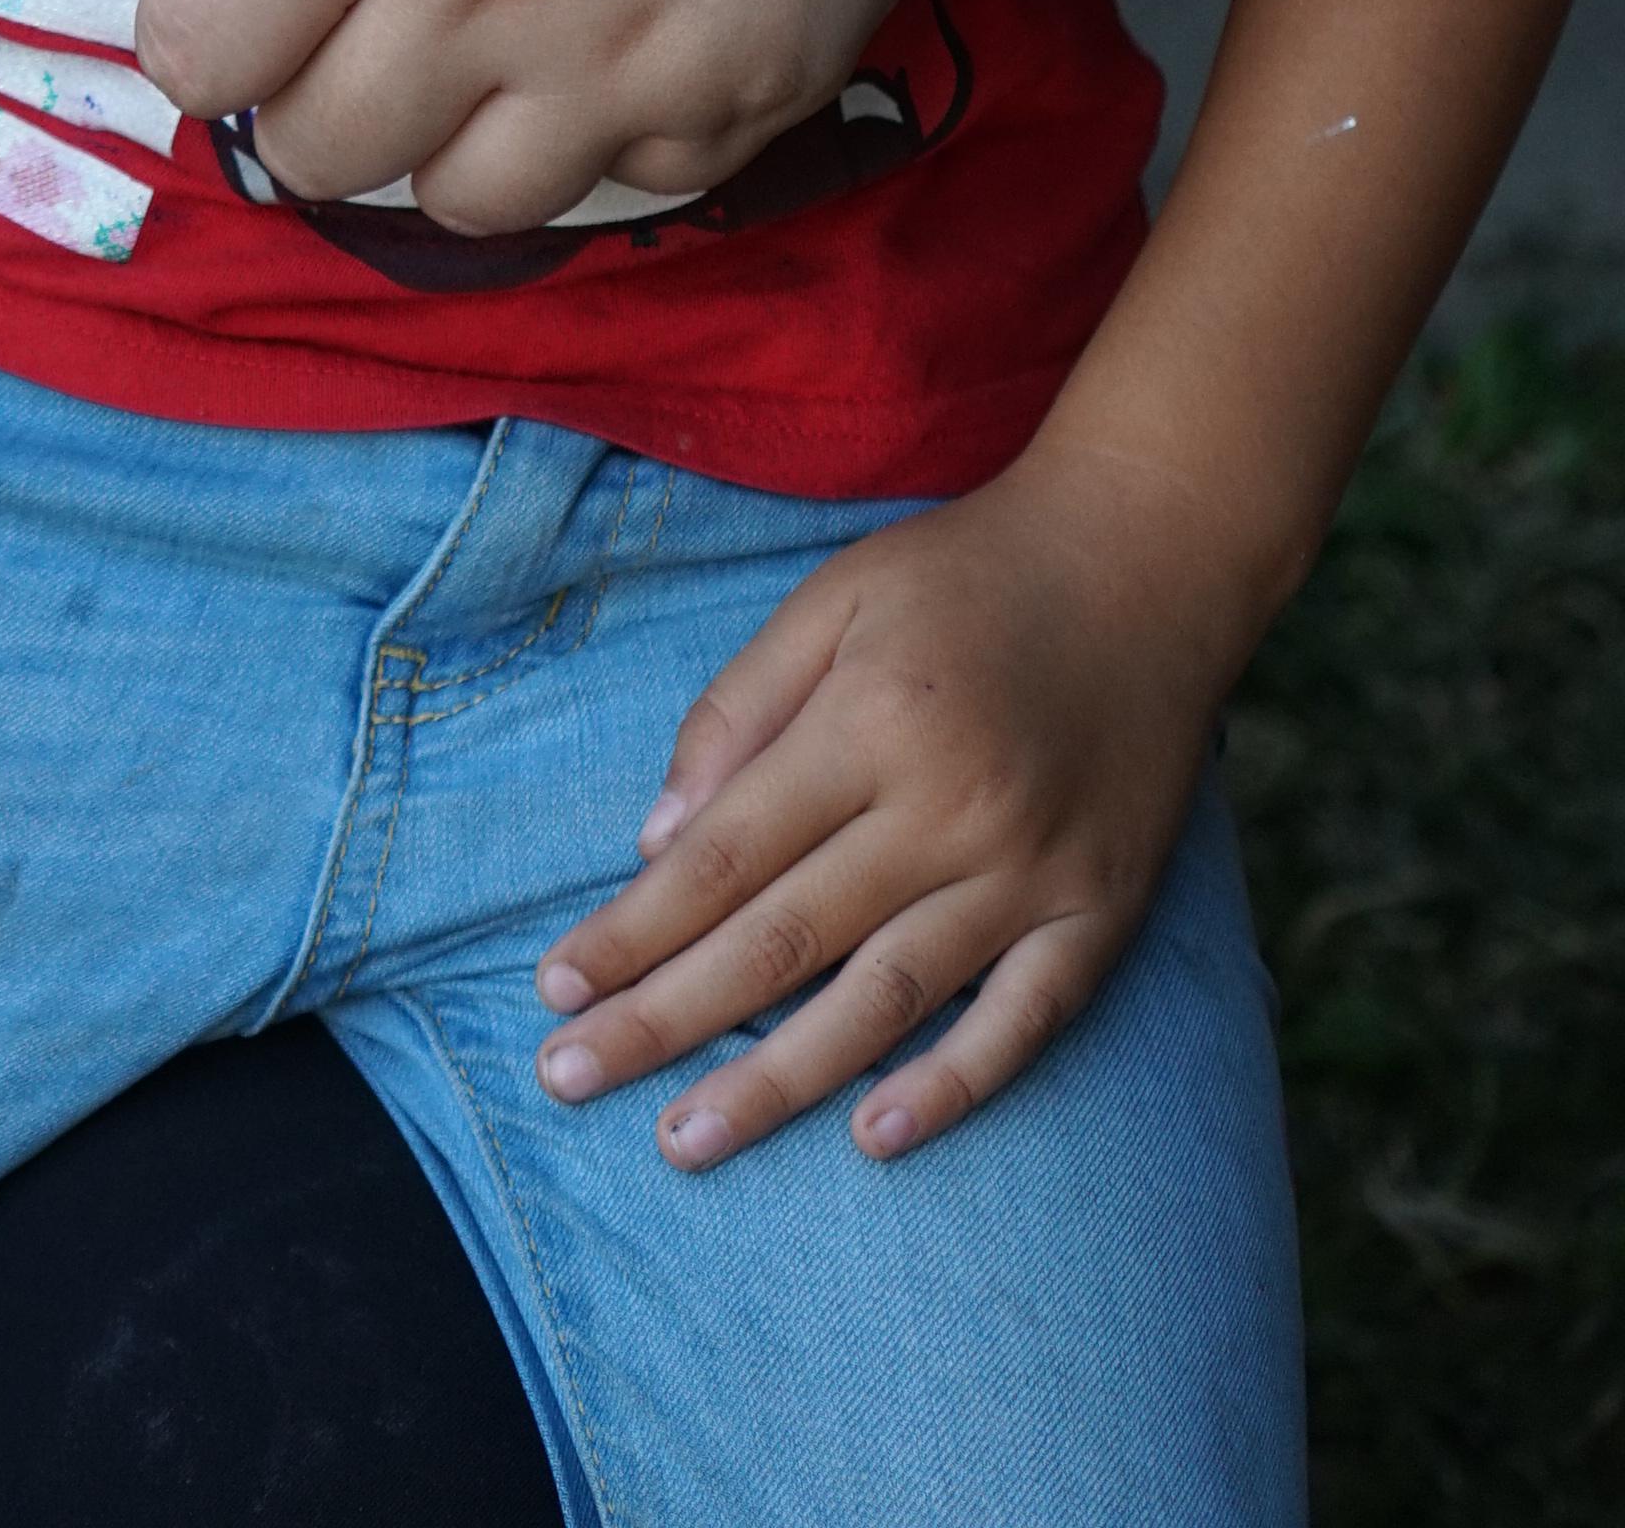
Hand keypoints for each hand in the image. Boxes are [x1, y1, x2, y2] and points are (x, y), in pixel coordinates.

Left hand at [37, 0, 1065, 220]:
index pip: (196, 46)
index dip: (202, 26)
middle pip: (312, 149)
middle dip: (313, 87)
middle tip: (370, 1)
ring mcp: (624, 53)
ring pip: (455, 202)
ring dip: (444, 134)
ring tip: (489, 22)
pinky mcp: (742, 102)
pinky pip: (612, 192)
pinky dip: (593, 134)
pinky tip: (617, 19)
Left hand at [525, 439, 1264, 1162]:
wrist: (1147, 561)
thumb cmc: (965, 576)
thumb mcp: (833, 599)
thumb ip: (739, 710)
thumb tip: (657, 842)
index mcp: (871, 721)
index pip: (722, 857)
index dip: (632, 929)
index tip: (555, 987)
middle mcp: (949, 807)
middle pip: (782, 942)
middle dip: (665, 1020)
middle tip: (570, 1078)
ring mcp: (1031, 871)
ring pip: (885, 1003)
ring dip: (778, 1082)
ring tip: (685, 1141)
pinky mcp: (1100, 913)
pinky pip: (1021, 1024)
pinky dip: (951, 1088)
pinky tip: (874, 1137)